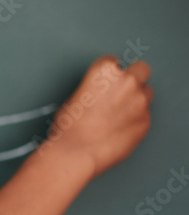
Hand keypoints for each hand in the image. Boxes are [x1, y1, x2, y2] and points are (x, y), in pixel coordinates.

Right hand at [40, 55, 153, 178]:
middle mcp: (126, 81)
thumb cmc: (68, 129)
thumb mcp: (73, 98)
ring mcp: (139, 101)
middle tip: (121, 93)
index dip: (108, 74)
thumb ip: (94, 90)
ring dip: (136, 100)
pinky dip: (135, 121)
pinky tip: (119, 129)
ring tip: (118, 115)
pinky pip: (144, 116)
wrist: (75, 153)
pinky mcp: (145, 121)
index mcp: (104, 71)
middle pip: (141, 69)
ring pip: (147, 93)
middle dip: (133, 78)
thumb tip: (101, 96)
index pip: (113, 61)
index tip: (106, 84)